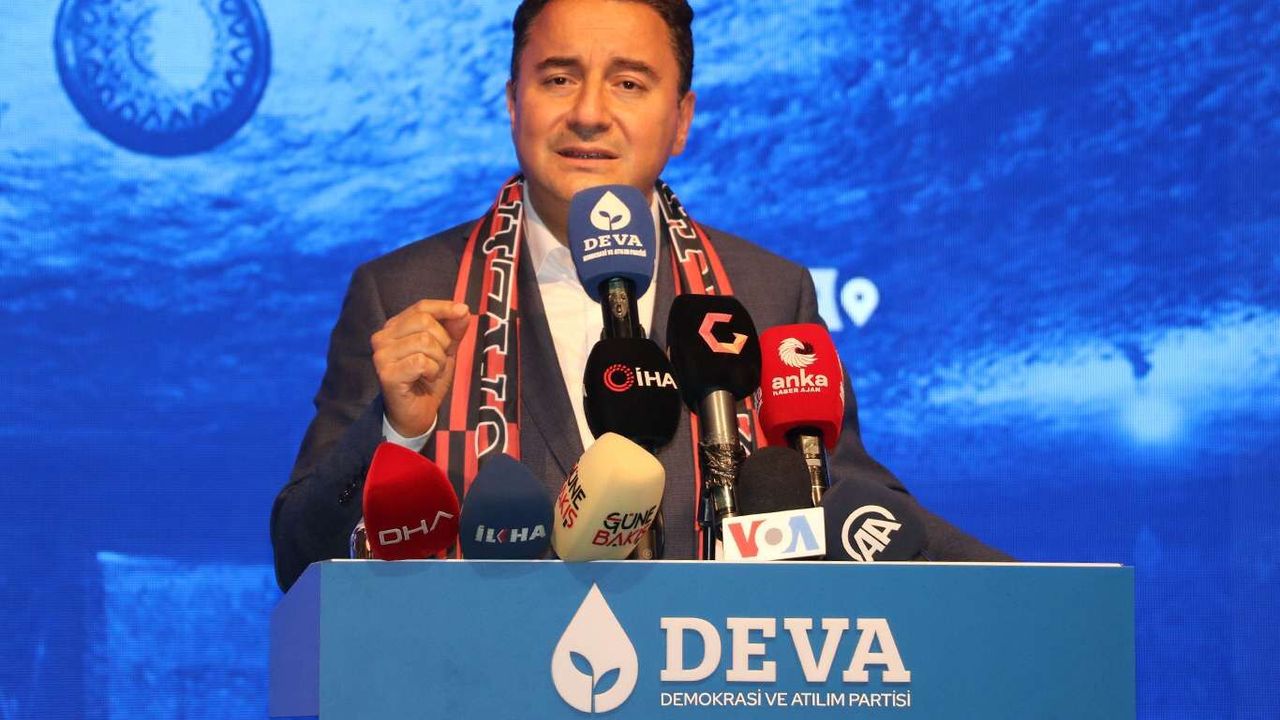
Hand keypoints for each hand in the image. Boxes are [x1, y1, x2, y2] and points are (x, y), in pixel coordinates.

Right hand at [371, 300, 470, 437]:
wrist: (418, 413)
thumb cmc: (428, 379)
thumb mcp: (445, 350)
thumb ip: (453, 330)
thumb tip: (463, 310)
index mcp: (395, 327)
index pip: (421, 307)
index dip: (444, 307)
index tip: (463, 311)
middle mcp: (383, 337)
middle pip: (424, 322)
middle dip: (443, 341)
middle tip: (439, 360)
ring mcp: (382, 356)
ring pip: (424, 341)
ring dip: (438, 360)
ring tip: (432, 372)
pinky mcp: (387, 373)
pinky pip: (421, 362)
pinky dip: (432, 370)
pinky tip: (426, 379)